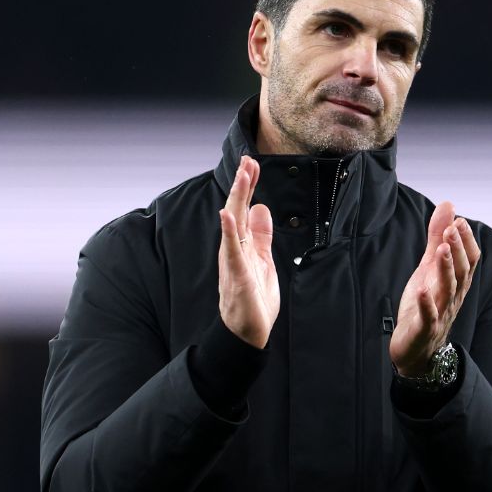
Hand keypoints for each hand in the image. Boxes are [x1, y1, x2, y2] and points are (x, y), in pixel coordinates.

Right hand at [218, 156, 278, 348]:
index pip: (245, 209)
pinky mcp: (236, 274)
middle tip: (248, 159)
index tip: (253, 164)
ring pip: (233, 224)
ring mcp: (234, 260)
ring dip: (237, 198)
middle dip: (244, 184)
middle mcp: (235, 248)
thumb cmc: (254, 299)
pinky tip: (227, 214)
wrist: (247, 332)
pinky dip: (229, 231)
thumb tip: (261, 208)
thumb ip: (262, 236)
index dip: (250, 186)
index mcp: (244, 244)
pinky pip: (232, 250)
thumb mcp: (264, 260)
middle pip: (238, 210)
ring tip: (242, 176)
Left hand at [390, 201, 480, 376]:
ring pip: (448, 290)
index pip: (470, 260)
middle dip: (457, 249)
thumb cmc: (425, 305)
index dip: (466, 241)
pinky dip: (427, 304)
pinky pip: (429, 317)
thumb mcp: (428, 267)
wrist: (415, 349)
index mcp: (456, 283)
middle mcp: (453, 297)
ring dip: (446, 269)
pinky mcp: (424, 329)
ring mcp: (440, 313)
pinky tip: (423, 291)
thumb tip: (449, 205)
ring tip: (441, 249)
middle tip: (452, 228)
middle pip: (462, 271)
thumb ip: (437, 236)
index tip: (459, 220)